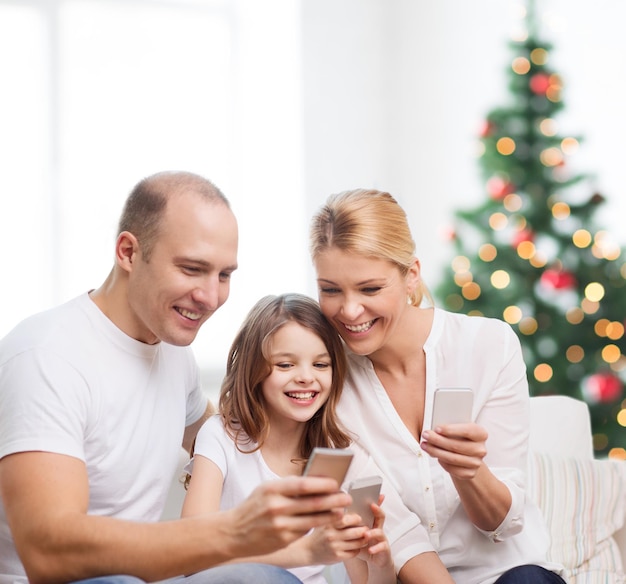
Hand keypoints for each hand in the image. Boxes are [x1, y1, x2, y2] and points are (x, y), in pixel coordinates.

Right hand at [225, 476, 351, 556]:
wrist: (233, 533)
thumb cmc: (253, 507)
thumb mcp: (266, 489)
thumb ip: (288, 485)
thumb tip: (315, 480)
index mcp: (273, 489)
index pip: (304, 485)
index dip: (323, 484)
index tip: (336, 483)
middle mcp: (277, 507)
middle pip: (313, 503)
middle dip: (334, 500)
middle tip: (346, 497)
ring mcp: (280, 525)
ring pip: (313, 520)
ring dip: (331, 515)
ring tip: (341, 511)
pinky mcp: (283, 540)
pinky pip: (305, 531)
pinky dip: (317, 525)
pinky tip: (326, 521)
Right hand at [304, 513, 368, 563]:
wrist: (308, 551)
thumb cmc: (320, 533)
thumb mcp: (324, 520)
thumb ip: (334, 511)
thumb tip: (345, 496)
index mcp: (328, 523)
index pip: (346, 519)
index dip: (356, 518)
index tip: (359, 518)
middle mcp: (331, 535)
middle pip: (355, 532)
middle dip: (364, 530)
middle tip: (366, 528)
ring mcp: (334, 547)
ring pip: (357, 543)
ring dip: (364, 540)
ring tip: (365, 536)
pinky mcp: (337, 557)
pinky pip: (354, 552)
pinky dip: (358, 548)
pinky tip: (357, 545)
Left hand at [356, 497, 392, 569]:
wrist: (374, 560)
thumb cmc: (363, 545)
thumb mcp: (355, 534)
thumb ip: (350, 525)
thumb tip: (336, 514)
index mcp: (370, 522)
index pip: (372, 509)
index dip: (372, 500)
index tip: (368, 493)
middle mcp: (378, 528)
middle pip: (380, 515)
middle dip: (377, 510)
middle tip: (372, 506)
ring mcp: (382, 538)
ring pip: (380, 531)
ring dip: (373, 532)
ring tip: (366, 534)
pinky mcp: (385, 549)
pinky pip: (382, 547)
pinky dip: (376, 548)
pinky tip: (370, 550)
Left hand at [420, 423, 487, 479]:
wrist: (466, 453)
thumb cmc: (460, 436)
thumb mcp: (458, 427)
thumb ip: (450, 425)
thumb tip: (434, 430)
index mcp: (481, 433)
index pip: (467, 431)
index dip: (451, 430)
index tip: (437, 428)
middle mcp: (481, 449)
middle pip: (456, 446)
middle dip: (438, 440)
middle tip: (426, 435)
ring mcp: (476, 463)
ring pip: (452, 458)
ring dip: (435, 451)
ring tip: (425, 445)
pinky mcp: (470, 473)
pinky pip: (452, 469)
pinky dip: (441, 462)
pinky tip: (435, 455)